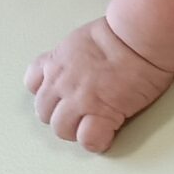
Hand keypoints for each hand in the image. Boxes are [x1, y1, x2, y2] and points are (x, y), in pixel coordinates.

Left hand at [25, 16, 173, 152]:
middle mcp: (62, 83)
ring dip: (77, 130)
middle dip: (61, 115)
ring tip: (94, 126)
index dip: (48, 92)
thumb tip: (81, 64)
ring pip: (62, 129)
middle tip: (81, 114)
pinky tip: (107, 135)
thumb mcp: (83, 37)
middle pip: (45, 112)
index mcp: (57, 61)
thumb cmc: (122, 31)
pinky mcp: (102, 113)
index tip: (60, 95)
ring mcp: (80, 100)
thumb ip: (73, 55)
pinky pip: (89, 139)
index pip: (33, 83)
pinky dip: (97, 141)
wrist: (139, 36)